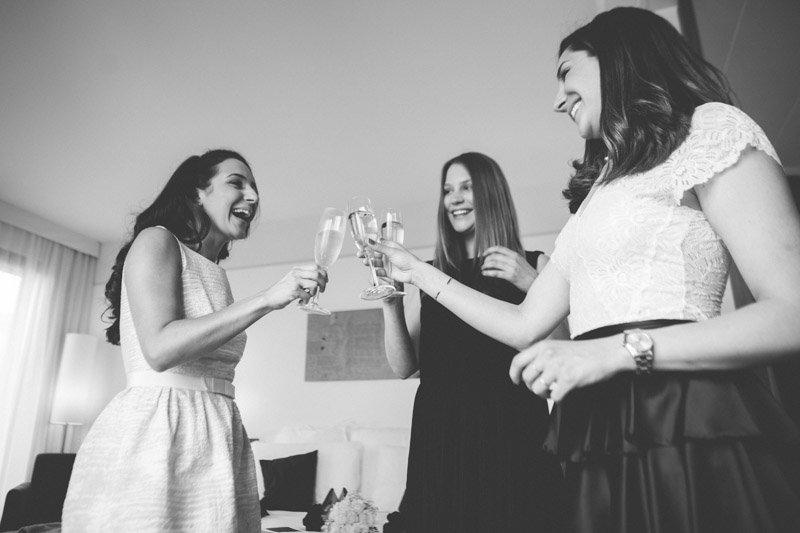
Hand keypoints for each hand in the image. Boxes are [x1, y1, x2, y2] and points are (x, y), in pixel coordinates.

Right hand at [263, 264, 327, 309]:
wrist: (269, 298)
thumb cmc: (282, 292)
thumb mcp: (293, 280)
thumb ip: (304, 279)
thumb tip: (319, 281)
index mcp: (297, 269)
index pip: (316, 266)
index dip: (324, 273)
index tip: (325, 281)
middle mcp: (296, 273)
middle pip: (317, 274)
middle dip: (323, 283)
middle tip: (322, 290)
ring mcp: (294, 281)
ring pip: (314, 284)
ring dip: (313, 293)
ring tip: (307, 296)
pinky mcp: (293, 290)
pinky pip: (307, 295)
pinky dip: (306, 301)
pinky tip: (300, 302)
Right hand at [364, 240, 423, 284]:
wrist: (413, 272)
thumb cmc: (407, 259)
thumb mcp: (391, 251)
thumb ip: (379, 247)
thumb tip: (369, 241)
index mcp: (389, 246)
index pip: (377, 244)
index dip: (369, 245)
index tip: (361, 245)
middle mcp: (388, 255)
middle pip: (374, 254)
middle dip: (367, 254)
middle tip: (359, 254)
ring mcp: (387, 263)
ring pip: (375, 262)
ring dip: (370, 262)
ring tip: (365, 262)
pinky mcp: (388, 272)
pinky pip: (379, 272)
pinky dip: (375, 272)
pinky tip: (373, 271)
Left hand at [481, 246, 538, 291]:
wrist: (536, 283)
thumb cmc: (528, 274)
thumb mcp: (521, 262)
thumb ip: (512, 258)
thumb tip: (500, 257)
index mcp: (515, 255)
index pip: (499, 248)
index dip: (489, 250)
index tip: (484, 253)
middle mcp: (513, 260)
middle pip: (495, 256)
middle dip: (486, 259)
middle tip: (484, 263)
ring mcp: (512, 268)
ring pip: (494, 263)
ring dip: (486, 266)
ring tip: (483, 268)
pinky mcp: (511, 276)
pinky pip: (496, 273)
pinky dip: (488, 273)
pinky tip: (484, 273)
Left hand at [508, 337, 630, 401]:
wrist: (608, 352)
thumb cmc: (585, 352)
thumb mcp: (559, 346)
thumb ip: (543, 355)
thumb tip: (530, 372)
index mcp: (543, 346)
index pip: (517, 361)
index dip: (513, 374)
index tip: (516, 382)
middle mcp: (547, 355)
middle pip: (527, 379)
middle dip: (533, 387)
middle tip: (544, 389)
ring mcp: (557, 367)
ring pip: (538, 390)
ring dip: (545, 394)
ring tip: (556, 390)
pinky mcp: (569, 379)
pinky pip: (555, 397)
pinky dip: (559, 399)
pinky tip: (566, 393)